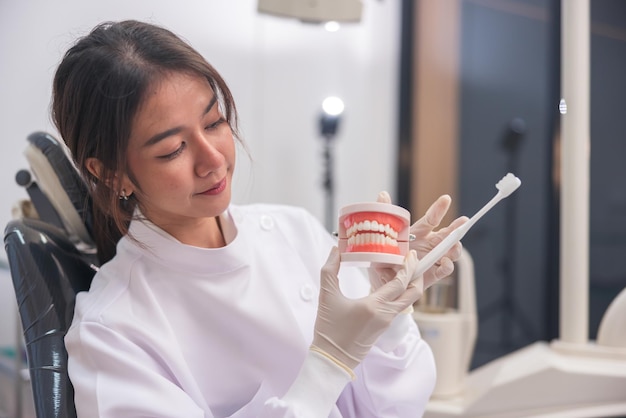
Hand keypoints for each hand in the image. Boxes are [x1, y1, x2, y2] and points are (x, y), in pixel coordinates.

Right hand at [312, 247, 419, 370]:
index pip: (400, 283)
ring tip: (400, 270)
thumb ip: (330, 271)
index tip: (411, 254)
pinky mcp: (383, 328)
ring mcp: (386, 323)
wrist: (332, 359)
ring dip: (408, 285)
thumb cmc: (329, 330)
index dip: (408, 267)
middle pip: (412, 294)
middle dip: (417, 276)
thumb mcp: (327, 297)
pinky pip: (397, 308)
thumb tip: (334, 251)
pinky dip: (398, 295)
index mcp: (375, 306)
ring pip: (406, 302)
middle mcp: (386, 315)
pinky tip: (389, 286)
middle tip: (413, 261)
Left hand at [376, 191, 466, 288]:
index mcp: (417, 233)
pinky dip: (447, 266)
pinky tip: (445, 263)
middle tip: (464, 222)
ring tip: (454, 245)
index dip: (439, 209)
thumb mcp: (381, 236)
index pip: (431, 219)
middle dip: (457, 228)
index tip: (446, 199)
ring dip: (455, 248)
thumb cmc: (383, 257)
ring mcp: (432, 259)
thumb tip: (383, 194)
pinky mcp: (431, 275)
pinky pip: (444, 270)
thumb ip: (384, 214)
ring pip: (450, 252)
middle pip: (447, 235)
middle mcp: (428, 245)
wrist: (380, 281)